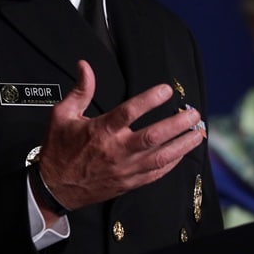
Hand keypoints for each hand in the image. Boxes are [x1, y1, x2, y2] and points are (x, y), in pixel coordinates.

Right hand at [36, 59, 203, 217]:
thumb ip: (80, 90)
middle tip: (193, 113)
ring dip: (182, 145)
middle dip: (177, 124)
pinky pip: (156, 174)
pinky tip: (182, 153)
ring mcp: (125, 169)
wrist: (55, 187)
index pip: (129, 112)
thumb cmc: (59, 149)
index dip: (149, 100)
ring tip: (198, 132)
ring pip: (160, 157)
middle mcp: (116, 151)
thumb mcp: (62, 115)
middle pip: (153, 137)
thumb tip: (85, 66)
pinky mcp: (129, 182)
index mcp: (100, 131)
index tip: (166, 90)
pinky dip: (172, 163)